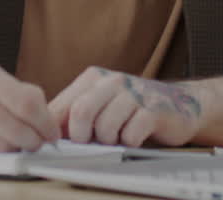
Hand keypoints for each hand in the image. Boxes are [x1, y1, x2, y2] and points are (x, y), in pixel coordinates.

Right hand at [0, 54, 60, 152]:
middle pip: (18, 123)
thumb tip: (43, 113)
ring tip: (21, 142)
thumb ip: (10, 89)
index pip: (26, 100)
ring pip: (2, 142)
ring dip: (17, 146)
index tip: (51, 129)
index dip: (45, 119)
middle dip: (37, 137)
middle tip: (42, 141)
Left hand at [49, 67, 202, 147]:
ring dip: (109, 141)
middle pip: (81, 113)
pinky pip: (130, 136)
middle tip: (92, 142)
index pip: (61, 106)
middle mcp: (112, 81)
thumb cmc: (131, 108)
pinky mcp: (152, 110)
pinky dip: (129, 143)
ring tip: (118, 136)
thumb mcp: (98, 104)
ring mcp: (133, 94)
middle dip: (82, 137)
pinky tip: (135, 136)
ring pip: (105, 128)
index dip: (57, 131)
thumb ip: (71, 113)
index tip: (62, 143)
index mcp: (92, 78)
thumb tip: (44, 133)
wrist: (177, 104)